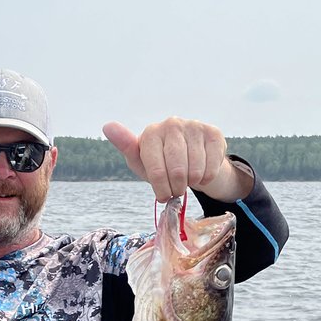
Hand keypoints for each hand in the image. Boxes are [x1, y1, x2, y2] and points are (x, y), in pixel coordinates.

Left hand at [103, 117, 251, 202]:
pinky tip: (200, 173)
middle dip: (177, 188)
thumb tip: (107, 126)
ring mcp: (194, 126)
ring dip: (192, 183)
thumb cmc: (160, 162)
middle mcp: (172, 124)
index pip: (156, 171)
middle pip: (177, 172)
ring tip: (187, 180)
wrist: (189, 155)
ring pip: (196, 170)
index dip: (161, 189)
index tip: (163, 196)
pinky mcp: (213, 133)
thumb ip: (125, 146)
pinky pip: (211, 167)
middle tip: (176, 190)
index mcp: (151, 132)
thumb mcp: (141, 161)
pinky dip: (206, 177)